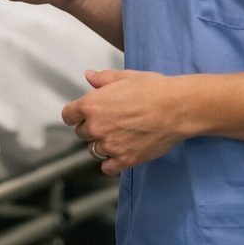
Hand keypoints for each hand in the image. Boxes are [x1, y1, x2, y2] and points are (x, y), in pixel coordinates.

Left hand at [62, 69, 186, 174]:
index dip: (74, 114)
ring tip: (116, 136)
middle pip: (81, 133)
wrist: (175, 108)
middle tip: (106, 121)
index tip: (80, 115)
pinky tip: (120, 152)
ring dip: (101, 144)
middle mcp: (97, 127)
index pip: (68, 115)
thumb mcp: (124, 77)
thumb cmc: (152, 90)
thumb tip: (89, 76)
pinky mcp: (125, 160)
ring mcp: (110, 146)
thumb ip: (102, 79)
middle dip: (90, 127)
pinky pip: (107, 167)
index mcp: (92, 105)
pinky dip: (111, 162)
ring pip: (93, 151)